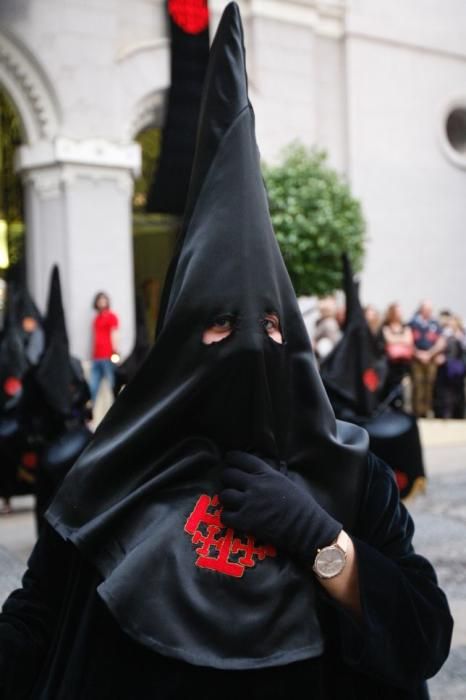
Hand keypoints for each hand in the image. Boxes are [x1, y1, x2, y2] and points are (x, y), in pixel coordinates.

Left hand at [220, 451, 341, 564]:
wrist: (308, 529)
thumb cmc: (302, 507)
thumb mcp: (285, 482)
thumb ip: (268, 477)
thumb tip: (254, 475)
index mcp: (267, 474)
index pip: (241, 459)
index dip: (232, 458)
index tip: (229, 460)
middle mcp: (256, 485)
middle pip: (228, 475)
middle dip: (227, 479)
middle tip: (231, 485)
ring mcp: (249, 503)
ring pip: (224, 495)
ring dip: (227, 499)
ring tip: (233, 503)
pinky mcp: (246, 522)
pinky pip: (225, 516)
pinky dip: (227, 517)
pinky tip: (234, 518)